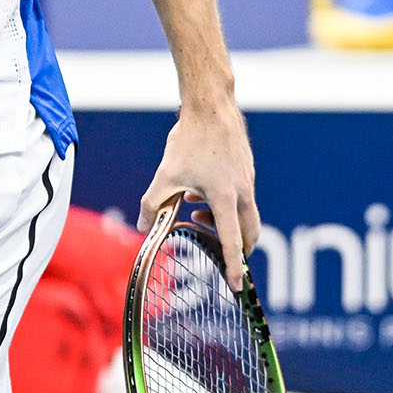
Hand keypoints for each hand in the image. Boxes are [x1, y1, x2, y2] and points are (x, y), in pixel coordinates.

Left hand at [139, 102, 260, 291]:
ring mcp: (248, 180)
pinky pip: (242, 196)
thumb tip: (142, 227)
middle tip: (218, 252)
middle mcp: (243, 192)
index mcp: (224, 197)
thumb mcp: (165, 176)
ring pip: (245, 214)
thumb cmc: (189, 140)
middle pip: (250, 233)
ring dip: (225, 222)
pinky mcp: (247, 169)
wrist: (210, 106)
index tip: (238, 286)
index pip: (232, 241)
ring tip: (195, 213)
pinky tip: (198, 191)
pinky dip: (225, 203)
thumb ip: (152, 204)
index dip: (233, 266)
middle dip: (237, 248)